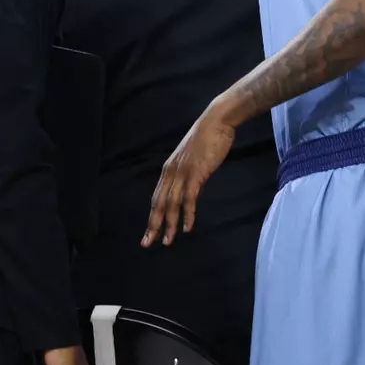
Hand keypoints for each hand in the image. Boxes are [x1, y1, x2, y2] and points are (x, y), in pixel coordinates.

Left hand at [144, 105, 236, 246]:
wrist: (217, 121)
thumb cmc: (208, 137)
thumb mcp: (193, 159)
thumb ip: (191, 176)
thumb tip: (192, 191)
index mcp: (169, 169)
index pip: (157, 198)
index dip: (152, 216)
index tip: (149, 233)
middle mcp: (171, 172)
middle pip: (159, 204)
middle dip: (153, 225)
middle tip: (147, 243)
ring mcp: (183, 173)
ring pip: (171, 204)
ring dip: (169, 225)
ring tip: (167, 241)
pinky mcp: (196, 173)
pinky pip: (188, 199)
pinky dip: (187, 214)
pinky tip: (186, 227)